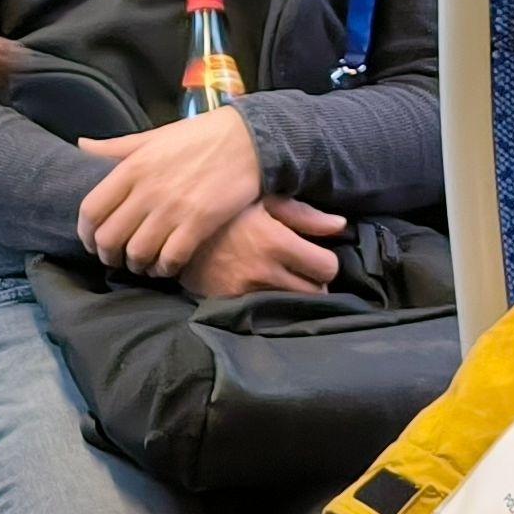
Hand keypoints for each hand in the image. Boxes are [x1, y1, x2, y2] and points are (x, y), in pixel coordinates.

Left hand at [77, 107, 267, 275]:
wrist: (247, 139)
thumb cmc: (196, 137)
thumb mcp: (151, 137)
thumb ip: (115, 147)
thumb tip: (81, 145)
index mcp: (131, 167)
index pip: (91, 210)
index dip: (85, 233)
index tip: (91, 241)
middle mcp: (147, 191)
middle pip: (110, 238)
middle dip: (108, 255)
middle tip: (115, 258)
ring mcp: (173, 209)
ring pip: (138, 253)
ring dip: (136, 265)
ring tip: (141, 264)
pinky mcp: (199, 223)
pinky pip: (171, 259)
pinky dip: (164, 269)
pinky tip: (165, 266)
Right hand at [183, 198, 346, 299]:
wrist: (173, 227)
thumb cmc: (225, 208)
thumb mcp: (263, 200)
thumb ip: (303, 214)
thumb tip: (340, 225)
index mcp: (276, 241)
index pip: (327, 268)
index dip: (325, 262)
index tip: (316, 256)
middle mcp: (264, 272)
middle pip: (315, 294)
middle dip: (314, 283)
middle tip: (303, 271)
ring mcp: (246, 292)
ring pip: (292, 307)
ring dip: (295, 296)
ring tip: (285, 280)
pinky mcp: (229, 304)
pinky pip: (266, 313)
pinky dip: (271, 304)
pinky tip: (264, 289)